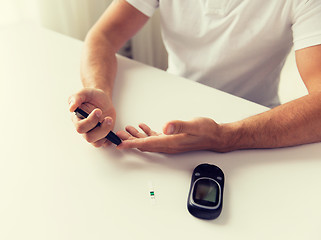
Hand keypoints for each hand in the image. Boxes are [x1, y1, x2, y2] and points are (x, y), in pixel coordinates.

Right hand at [68, 88, 115, 146]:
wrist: (102, 99)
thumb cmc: (92, 96)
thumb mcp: (84, 93)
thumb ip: (76, 98)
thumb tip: (71, 108)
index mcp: (77, 120)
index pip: (80, 127)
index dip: (90, 121)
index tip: (98, 111)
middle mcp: (84, 129)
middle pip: (89, 137)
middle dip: (100, 129)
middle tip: (108, 118)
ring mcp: (93, 133)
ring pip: (97, 142)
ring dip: (106, 132)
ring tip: (110, 120)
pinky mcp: (102, 135)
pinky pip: (104, 143)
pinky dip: (110, 139)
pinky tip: (111, 127)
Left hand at [117, 118, 231, 153]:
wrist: (215, 136)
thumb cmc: (206, 130)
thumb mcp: (193, 124)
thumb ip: (179, 125)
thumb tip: (165, 126)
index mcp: (170, 142)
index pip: (146, 144)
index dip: (131, 144)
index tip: (119, 145)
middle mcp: (168, 145)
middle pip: (144, 145)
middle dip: (130, 141)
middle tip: (118, 136)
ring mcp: (170, 143)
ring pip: (148, 142)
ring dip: (137, 137)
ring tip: (126, 130)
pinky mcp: (172, 140)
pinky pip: (155, 138)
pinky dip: (147, 134)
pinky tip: (143, 127)